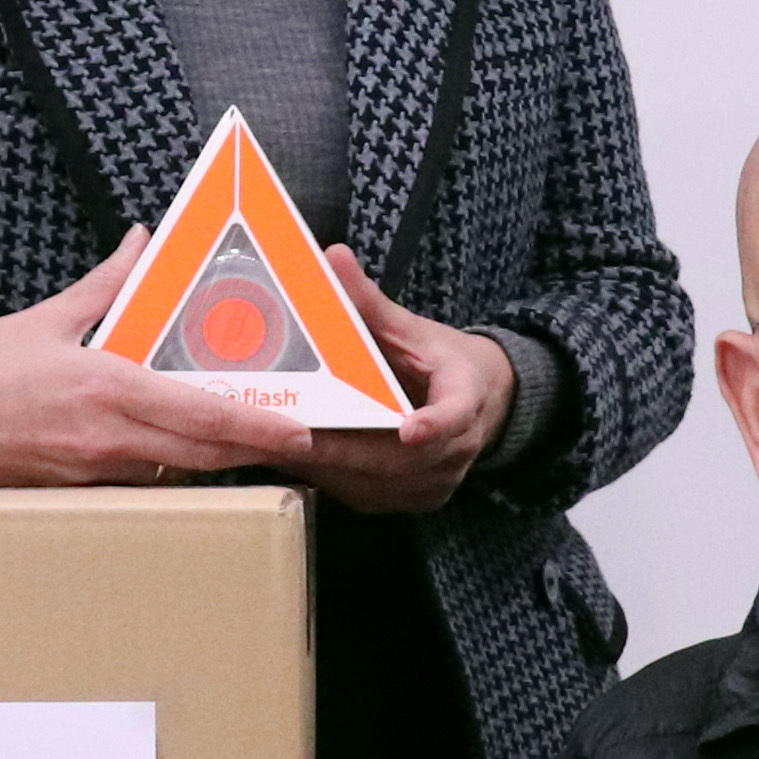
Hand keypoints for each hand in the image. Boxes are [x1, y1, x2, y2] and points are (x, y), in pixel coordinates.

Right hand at [0, 236, 325, 489]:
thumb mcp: (46, 319)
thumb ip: (108, 284)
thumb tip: (143, 241)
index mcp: (103, 389)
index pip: (201, 416)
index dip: (256, 428)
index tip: (299, 431)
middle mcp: (104, 440)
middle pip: (203, 455)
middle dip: (255, 452)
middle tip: (300, 443)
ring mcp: (90, 473)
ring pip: (176, 472)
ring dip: (215, 460)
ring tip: (254, 443)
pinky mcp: (73, 492)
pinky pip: (139, 481)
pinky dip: (169, 466)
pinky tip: (187, 452)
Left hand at [301, 247, 510, 516]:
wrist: (483, 404)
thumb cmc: (440, 362)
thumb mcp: (412, 328)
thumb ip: (371, 302)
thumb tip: (333, 257)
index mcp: (467, 395)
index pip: (456, 413)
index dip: (435, 424)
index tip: (411, 429)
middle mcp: (459, 447)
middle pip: (399, 459)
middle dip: (340, 448)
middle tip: (288, 435)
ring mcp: (437, 481)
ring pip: (376, 482)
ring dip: (326, 466)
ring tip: (275, 444)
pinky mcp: (415, 501)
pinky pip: (367, 495)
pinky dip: (330, 477)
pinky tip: (293, 458)